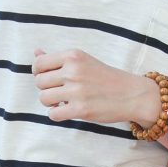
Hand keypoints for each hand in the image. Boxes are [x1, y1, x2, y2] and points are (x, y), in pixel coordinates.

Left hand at [31, 48, 158, 124]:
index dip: (39, 73)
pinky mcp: (80, 109)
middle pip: (39, 82)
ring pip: (43, 98)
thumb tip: (36, 51)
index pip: (39, 63)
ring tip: (63, 101)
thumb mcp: (83, 61)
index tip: (48, 78)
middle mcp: (73, 71)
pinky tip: (67, 111)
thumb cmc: (106, 78)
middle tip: (60, 91)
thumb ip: (57, 58)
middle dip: (46, 89)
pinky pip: (53, 114)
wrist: (131, 94)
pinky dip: (56, 115)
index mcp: (73, 56)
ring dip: (51, 102)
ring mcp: (77, 91)